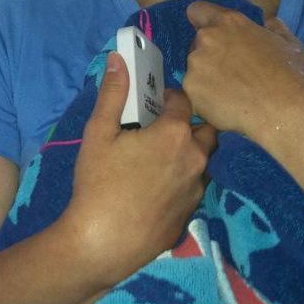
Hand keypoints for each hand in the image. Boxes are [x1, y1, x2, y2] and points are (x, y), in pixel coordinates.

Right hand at [62, 51, 216, 288]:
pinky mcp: (192, 212)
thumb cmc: (98, 184)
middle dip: (190, 123)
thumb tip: (119, 59)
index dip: (170, 96)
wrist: (100, 245)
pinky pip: (195, 185)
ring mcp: (197, 188)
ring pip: (203, 159)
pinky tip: (160, 187)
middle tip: (163, 129)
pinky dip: (184, 179)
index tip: (155, 101)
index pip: (183, 101)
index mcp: (175, 133)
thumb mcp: (99, 133)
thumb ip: (113, 93)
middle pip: (205, 129)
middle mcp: (195, 158)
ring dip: (190, 152)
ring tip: (162, 157)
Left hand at [183, 0, 303, 140]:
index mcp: (230, 22)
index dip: (202, 22)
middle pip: (196, 43)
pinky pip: (193, 94)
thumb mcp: (290, 44)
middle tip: (231, 73)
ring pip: (194, 70)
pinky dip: (205, 100)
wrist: (284, 111)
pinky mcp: (191, 90)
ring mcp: (196, 64)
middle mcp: (207, 38)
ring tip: (232, 94)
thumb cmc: (291, 76)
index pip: (197, 11)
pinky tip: (226, 108)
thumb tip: (269, 22)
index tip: (212, 35)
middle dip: (209, 55)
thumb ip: (275, 28)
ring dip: (207, 78)